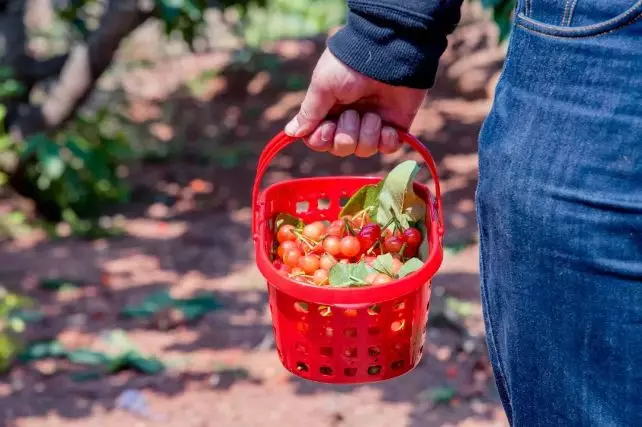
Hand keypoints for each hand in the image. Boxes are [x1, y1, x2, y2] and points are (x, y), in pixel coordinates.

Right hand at [284, 48, 426, 156]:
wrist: (387, 55)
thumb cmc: (350, 66)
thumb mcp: (323, 86)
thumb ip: (309, 113)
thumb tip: (291, 133)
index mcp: (329, 109)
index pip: (318, 140)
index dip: (321, 140)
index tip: (327, 127)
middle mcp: (349, 120)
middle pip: (340, 148)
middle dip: (346, 135)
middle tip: (353, 114)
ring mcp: (372, 124)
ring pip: (363, 150)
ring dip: (367, 134)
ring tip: (373, 115)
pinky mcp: (394, 127)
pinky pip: (388, 149)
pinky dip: (386, 141)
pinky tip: (387, 126)